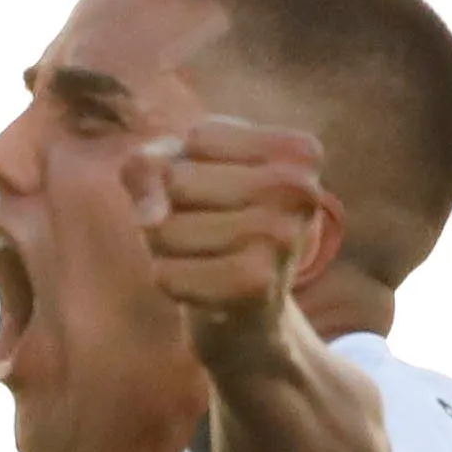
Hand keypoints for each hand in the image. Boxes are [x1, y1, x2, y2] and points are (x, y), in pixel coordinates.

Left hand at [129, 116, 329, 361]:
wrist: (247, 314)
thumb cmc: (212, 222)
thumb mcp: (178, 170)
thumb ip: (148, 167)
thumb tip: (151, 217)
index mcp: (300, 153)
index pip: (199, 138)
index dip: (187, 163)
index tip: (220, 191)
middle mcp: (302, 191)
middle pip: (177, 180)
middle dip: (169, 209)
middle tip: (209, 231)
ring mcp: (283, 238)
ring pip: (166, 227)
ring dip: (166, 248)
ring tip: (204, 258)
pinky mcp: (256, 284)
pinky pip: (169, 273)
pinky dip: (169, 280)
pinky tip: (203, 287)